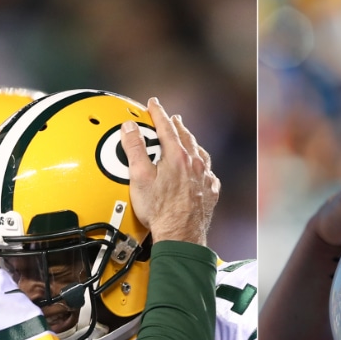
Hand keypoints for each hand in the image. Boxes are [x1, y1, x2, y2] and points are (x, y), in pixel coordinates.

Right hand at [125, 98, 218, 244]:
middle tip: (171, 118)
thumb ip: (134, 149)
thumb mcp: (140, 177)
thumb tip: (129, 128)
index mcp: (178, 157)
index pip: (167, 127)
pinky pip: (209, 172)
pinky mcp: (211, 192)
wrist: (180, 235)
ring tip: (186, 138)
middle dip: (177, 125)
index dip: (158, 113)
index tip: (153, 104)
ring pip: (200, 153)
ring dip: (191, 143)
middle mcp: (195, 164)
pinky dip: (202, 165)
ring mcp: (205, 178)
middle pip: (186, 137)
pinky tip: (200, 168)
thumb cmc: (160, 210)